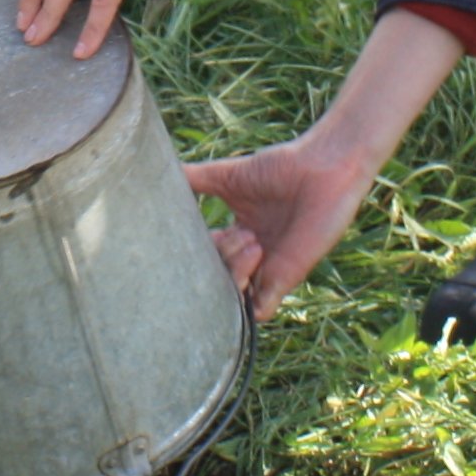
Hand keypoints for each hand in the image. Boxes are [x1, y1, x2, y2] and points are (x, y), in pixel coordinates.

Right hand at [189, 130, 388, 319]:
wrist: (324, 166)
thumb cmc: (282, 167)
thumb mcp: (226, 175)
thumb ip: (193, 179)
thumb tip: (151, 174)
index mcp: (239, 236)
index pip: (206, 259)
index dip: (192, 254)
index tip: (182, 240)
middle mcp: (253, 257)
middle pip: (216, 280)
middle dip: (211, 264)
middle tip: (227, 235)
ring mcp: (269, 269)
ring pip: (233, 297)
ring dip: (232, 273)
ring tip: (250, 239)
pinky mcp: (288, 277)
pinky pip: (261, 309)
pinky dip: (248, 298)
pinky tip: (254, 258)